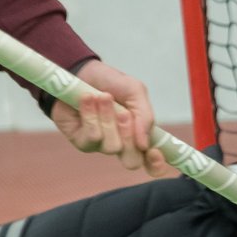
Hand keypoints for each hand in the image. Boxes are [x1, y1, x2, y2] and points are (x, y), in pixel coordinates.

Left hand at [49, 60, 171, 176]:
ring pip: (112, 147)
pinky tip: (87, 99)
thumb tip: (145, 144)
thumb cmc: (110, 82)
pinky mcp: (82, 142)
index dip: (156, 164)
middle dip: (129, 137)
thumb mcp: (135, 91)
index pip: (151, 162)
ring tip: (102, 96)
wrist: (80, 71)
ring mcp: (101, 145)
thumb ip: (145, 115)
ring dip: (108, 118)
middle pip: (132, 161)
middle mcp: (121, 144)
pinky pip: (92, 137)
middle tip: (124, 114)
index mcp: (139, 134)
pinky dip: (91, 115)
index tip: (154, 152)